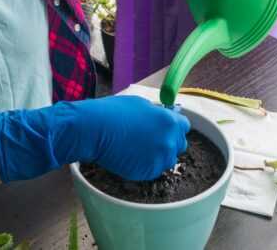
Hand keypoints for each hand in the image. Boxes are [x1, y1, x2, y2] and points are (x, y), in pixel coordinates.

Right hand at [0, 95, 189, 181]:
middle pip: (179, 145)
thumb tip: (162, 116)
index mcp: (169, 121)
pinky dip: (145, 166)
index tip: (164, 129)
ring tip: (138, 150)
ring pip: (167, 161)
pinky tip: (131, 157)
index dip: (173, 127)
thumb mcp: (139, 104)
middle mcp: (169, 141)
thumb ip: (156, 113)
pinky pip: (152, 171)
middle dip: (167, 142)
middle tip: (149, 140)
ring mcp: (159, 159)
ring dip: (157, 156)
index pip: (183, 127)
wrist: (93, 129)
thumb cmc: (112, 112)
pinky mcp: (147, 172)